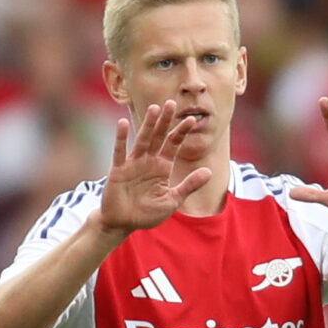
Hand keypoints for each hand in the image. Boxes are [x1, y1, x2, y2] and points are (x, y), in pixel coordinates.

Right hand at [96, 100, 213, 233]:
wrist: (123, 224)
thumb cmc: (147, 214)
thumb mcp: (172, 200)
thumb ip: (189, 185)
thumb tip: (209, 172)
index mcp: (162, 167)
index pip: (173, 144)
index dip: (182, 132)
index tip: (192, 120)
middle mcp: (148, 161)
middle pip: (158, 137)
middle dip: (165, 121)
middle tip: (172, 103)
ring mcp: (133, 164)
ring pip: (142, 140)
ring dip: (147, 125)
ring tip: (154, 108)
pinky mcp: (118, 170)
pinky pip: (120, 152)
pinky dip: (121, 138)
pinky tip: (122, 123)